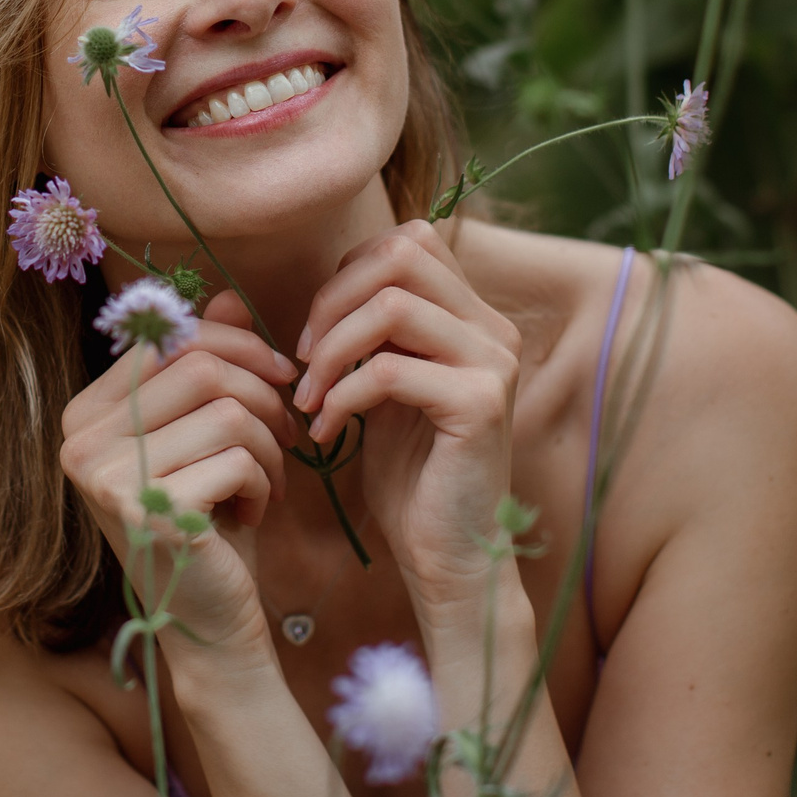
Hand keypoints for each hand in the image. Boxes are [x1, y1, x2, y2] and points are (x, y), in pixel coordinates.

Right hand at [59, 297, 301, 663]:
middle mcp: (80, 441)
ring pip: (229, 411)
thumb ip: (208, 364)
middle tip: (289, 436)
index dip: (239, 345)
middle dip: (265, 396)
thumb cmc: (209, 519)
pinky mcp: (149, 512)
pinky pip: (238, 458)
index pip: (171, 337)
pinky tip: (253, 513)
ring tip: (271, 481)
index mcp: (85, 413)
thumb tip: (227, 293)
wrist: (213, 623)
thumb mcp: (207, 435)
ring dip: (271, 446)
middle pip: (203, 367)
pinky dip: (265, 483)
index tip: (280, 376)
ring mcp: (107, 478)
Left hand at [294, 220, 524, 622]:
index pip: (408, 242)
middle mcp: (493, 329)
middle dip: (333, 300)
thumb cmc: (411, 476)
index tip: (313, 335)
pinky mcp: (481, 405)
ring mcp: (494, 363)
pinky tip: (328, 430)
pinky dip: (344, 395)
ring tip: (310, 397)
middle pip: (401, 254)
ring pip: (392, 305)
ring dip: (332, 349)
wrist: (448, 555)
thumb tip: (327, 290)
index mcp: (473, 317)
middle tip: (302, 358)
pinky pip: (392, 370)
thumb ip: (372, 335)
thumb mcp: (384, 387)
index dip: (346, 275)